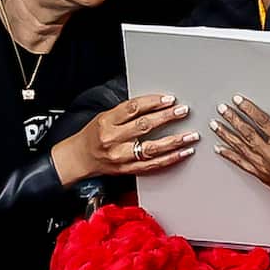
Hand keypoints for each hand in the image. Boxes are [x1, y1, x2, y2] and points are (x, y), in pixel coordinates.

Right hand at [52, 93, 198, 185]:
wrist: (79, 159)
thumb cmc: (92, 135)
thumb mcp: (104, 117)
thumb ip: (127, 113)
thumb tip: (155, 105)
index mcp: (107, 122)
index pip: (133, 108)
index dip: (153, 102)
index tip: (170, 99)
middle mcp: (113, 140)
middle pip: (144, 126)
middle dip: (167, 117)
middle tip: (183, 111)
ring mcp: (121, 157)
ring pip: (152, 148)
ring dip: (174, 141)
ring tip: (190, 135)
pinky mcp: (127, 170)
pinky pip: (152, 165)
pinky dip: (170, 159)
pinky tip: (182, 153)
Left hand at [209, 94, 269, 213]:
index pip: (263, 122)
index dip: (249, 110)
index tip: (239, 102)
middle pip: (248, 133)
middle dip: (233, 119)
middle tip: (223, 110)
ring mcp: (264, 166)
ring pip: (240, 147)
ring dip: (226, 134)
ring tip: (216, 125)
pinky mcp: (260, 175)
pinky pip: (241, 163)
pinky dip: (229, 155)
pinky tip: (220, 149)